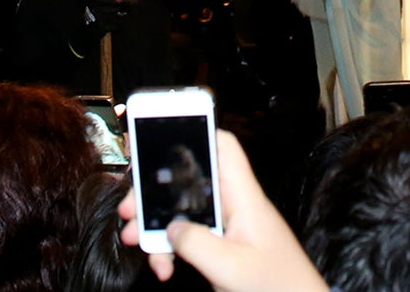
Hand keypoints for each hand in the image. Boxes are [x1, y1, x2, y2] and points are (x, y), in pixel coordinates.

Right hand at [117, 129, 327, 290]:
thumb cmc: (280, 285)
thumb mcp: (233, 267)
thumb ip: (198, 244)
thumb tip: (171, 227)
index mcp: (244, 198)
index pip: (224, 148)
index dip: (197, 132)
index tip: (161, 135)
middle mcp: (234, 207)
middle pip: (190, 182)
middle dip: (155, 193)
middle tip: (129, 207)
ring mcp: (227, 228)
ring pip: (183, 213)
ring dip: (155, 226)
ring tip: (132, 238)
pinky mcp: (221, 248)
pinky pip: (188, 240)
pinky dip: (169, 252)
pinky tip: (163, 268)